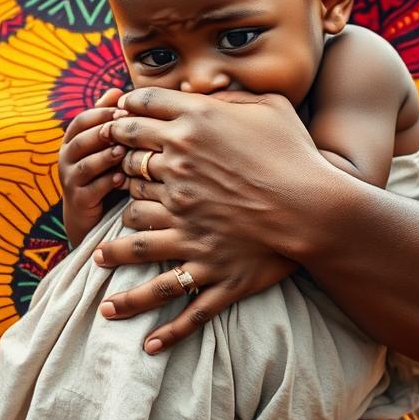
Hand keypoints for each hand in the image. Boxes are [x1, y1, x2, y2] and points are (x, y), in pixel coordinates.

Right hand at [58, 87, 126, 245]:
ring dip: (104, 158)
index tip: (124, 110)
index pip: (81, 121)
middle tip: (124, 127)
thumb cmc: (103, 169)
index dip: (100, 113)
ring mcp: (70, 181)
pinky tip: (122, 178)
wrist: (89, 213)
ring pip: (85, 166)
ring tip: (122, 152)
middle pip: (80, 141)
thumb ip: (107, 118)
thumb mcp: (104, 143)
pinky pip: (91, 190)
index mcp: (72, 140)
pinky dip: (107, 183)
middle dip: (102, 132)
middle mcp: (66, 159)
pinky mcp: (79, 202)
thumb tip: (116, 90)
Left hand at [94, 88, 330, 350]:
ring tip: (99, 257)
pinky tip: (136, 330)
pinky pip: (172, 297)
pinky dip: (152, 318)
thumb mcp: (268, 107)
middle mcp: (177, 177)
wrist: (318, 210)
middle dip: (116, 173)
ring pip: (134, 237)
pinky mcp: (205, 268)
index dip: (121, 115)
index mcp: (191, 132)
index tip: (115, 119)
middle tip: (110, 177)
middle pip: (129, 172)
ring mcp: (186, 227)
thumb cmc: (297, 155)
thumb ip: (232, 95)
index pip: (137, 117)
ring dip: (113, 250)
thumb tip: (207, 88)